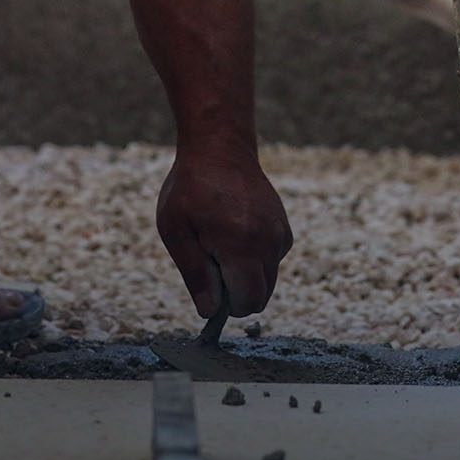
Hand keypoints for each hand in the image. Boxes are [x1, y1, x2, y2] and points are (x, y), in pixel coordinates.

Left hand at [156, 146, 292, 317]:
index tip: (208, 283)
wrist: (219, 148)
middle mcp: (269, 241)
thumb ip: (195, 273)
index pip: (247, 302)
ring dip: (245, 275)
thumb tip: (209, 311)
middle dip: (236, 292)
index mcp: (241, 244)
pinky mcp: (284, 228)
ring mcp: (280, 234)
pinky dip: (255, 259)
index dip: (225, 304)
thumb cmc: (190, 187)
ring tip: (220, 242)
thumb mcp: (175, 230)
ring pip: (267, 281)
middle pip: (261, 297)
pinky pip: (272, 262)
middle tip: (210, 260)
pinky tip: (235, 232)